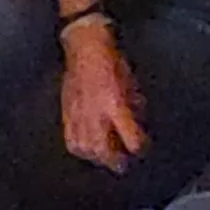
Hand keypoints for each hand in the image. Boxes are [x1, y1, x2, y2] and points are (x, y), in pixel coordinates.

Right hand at [58, 20, 145, 171]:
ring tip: (104, 157)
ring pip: (86, 149)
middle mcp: (96, 114)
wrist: (84, 45)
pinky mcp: (66, 112)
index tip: (143, 147)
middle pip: (104, 151)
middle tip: (123, 164)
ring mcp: (78, 114)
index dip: (140, 147)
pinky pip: (71, 139)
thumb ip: (134, 108)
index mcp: (115, 106)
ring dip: (97, 157)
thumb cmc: (112, 60)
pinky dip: (80, 148)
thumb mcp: (131, 83)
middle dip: (116, 161)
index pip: (131, 139)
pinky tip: (86, 148)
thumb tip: (137, 125)